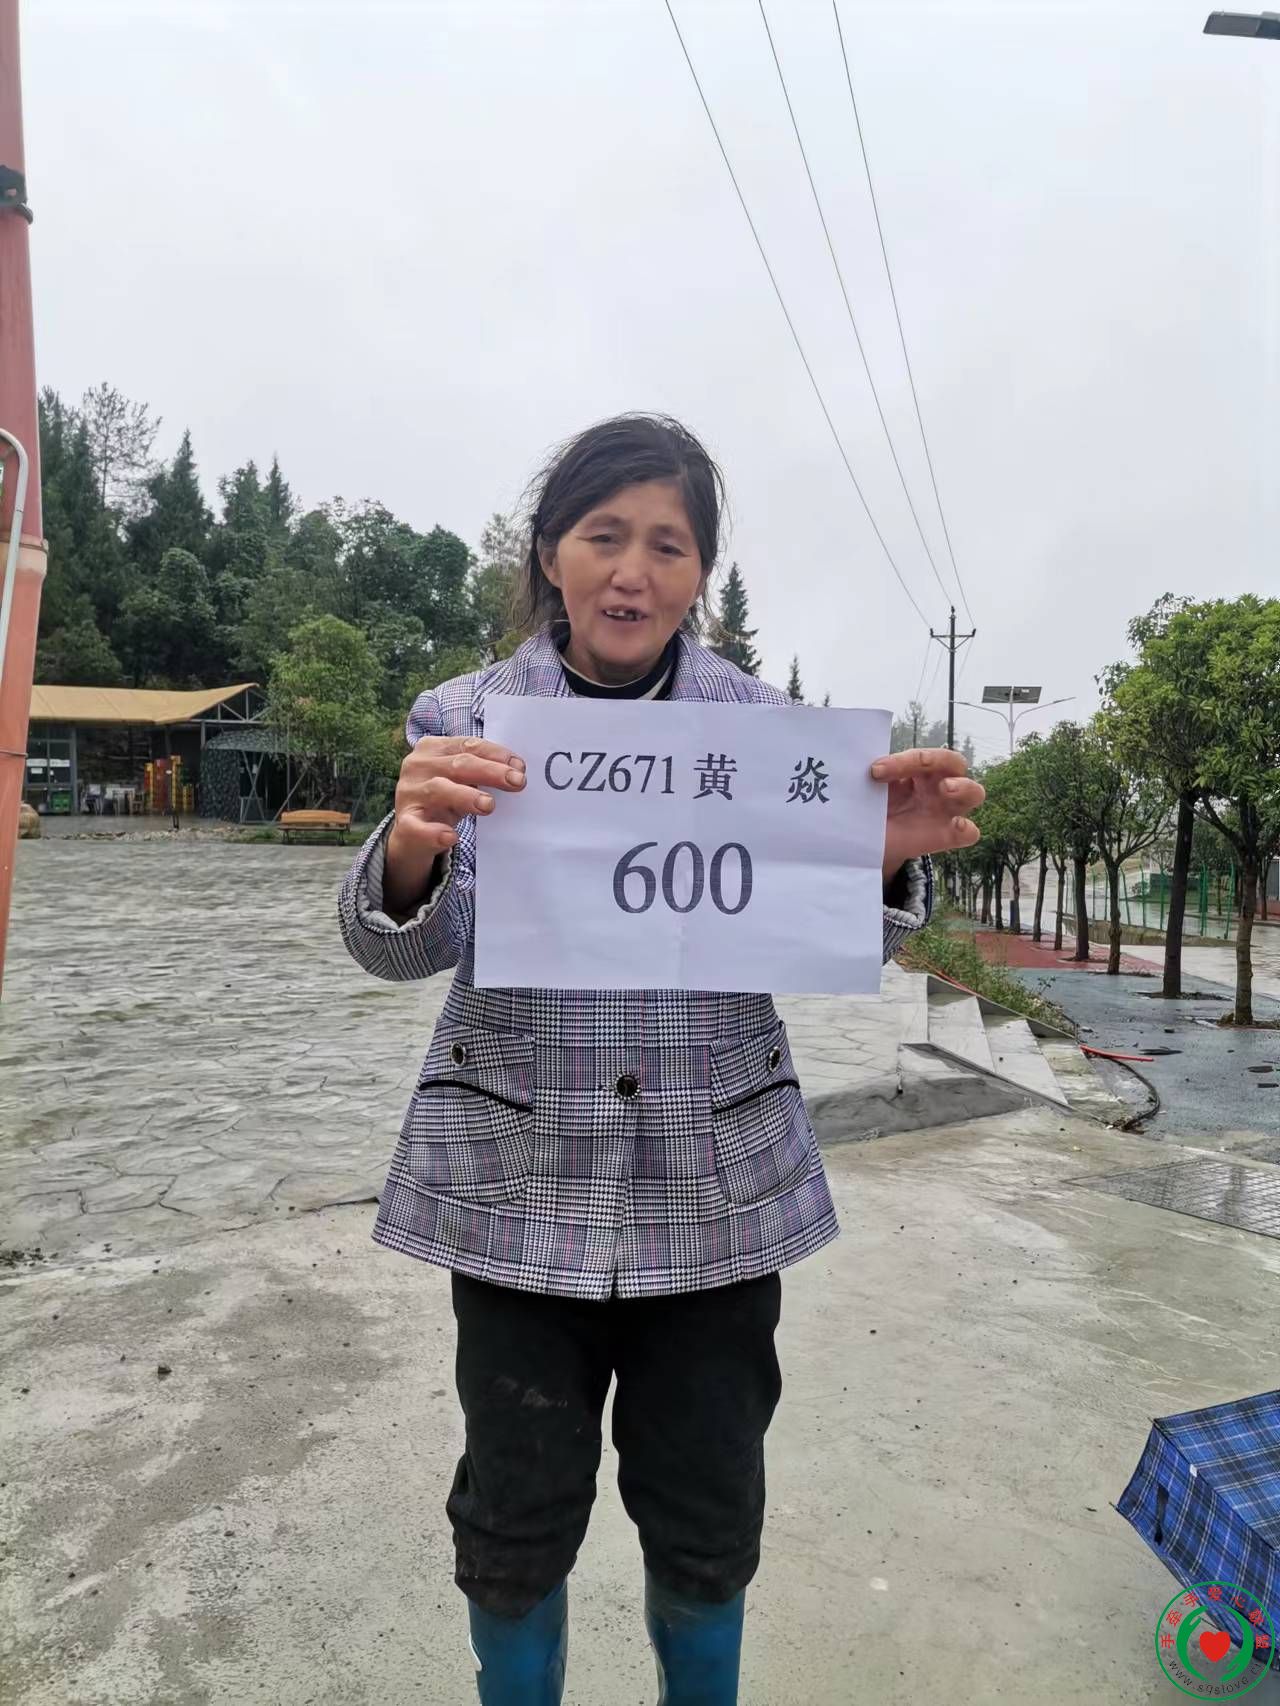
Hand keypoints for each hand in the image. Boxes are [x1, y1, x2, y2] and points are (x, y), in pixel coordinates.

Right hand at [384, 736, 525, 911]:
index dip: (495, 754)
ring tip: (488, 805)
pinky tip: (451, 836)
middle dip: (490, 772)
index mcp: (432, 748)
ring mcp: (409, 794)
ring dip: (466, 796)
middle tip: (517, 782)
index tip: (519, 766)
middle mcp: (417, 766)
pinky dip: (433, 832)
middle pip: (458, 764)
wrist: (413, 832)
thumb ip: (482, 771)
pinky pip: (416, 827)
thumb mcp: (461, 779)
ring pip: (439, 789)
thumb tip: (517, 771)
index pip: (467, 745)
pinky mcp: (404, 823)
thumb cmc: (445, 797)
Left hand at [870, 748, 983, 884]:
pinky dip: (966, 828)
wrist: (867, 841)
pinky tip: (955, 825)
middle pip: (954, 763)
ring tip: (946, 788)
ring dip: (963, 787)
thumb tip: (855, 765)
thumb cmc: (873, 807)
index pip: (923, 757)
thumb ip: (871, 778)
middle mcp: (937, 787)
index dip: (903, 760)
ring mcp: (945, 811)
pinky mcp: (947, 836)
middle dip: (938, 760)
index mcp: (919, 771)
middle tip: (919, 766)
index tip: (875, 770)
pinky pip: (970, 833)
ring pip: (974, 792)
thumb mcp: (869, 791)